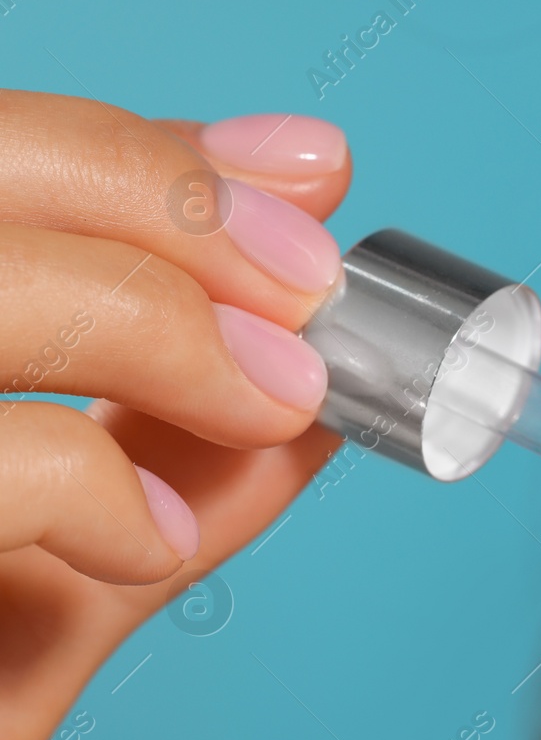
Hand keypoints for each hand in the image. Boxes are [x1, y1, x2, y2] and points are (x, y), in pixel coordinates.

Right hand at [0, 93, 352, 739]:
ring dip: (160, 319)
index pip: (1, 157)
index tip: (306, 174)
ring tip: (275, 402)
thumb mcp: (53, 584)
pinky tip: (143, 540)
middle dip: (175, 205)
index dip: (157, 155)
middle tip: (311, 289)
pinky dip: (80, 482)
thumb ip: (165, 471)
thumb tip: (307, 381)